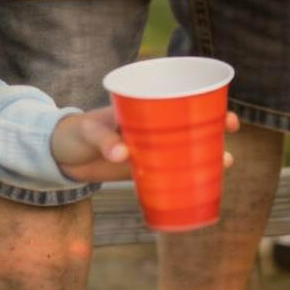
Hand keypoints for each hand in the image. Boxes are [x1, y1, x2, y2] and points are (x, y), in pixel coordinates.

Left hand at [49, 106, 239, 183]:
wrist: (59, 156)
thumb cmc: (75, 132)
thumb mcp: (88, 129)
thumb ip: (104, 139)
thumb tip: (122, 154)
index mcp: (144, 107)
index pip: (180, 99)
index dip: (207, 102)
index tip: (225, 112)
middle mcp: (151, 127)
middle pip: (190, 124)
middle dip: (214, 127)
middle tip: (230, 134)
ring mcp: (148, 150)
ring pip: (184, 150)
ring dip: (206, 155)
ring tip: (225, 163)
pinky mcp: (141, 172)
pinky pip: (168, 175)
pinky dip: (184, 181)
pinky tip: (200, 190)